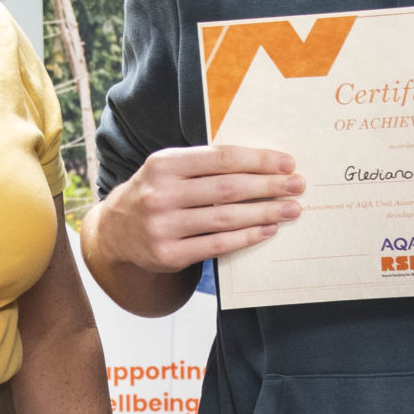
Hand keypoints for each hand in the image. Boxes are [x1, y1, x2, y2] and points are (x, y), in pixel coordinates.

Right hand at [94, 145, 304, 274]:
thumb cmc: (156, 193)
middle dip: (269, 186)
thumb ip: (205, 164)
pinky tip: (267, 231)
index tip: (287, 163)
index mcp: (164, 164)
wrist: (115, 231)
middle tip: (297, 186)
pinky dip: (246, 237)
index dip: (258, 160)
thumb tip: (262, 164)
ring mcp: (163, 227)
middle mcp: (161, 194)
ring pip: (225, 218)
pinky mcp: (169, 255)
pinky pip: (217, 245)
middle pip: (228, 188)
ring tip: (290, 210)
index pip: (221, 158)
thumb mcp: (169, 169)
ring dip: (265, 213)